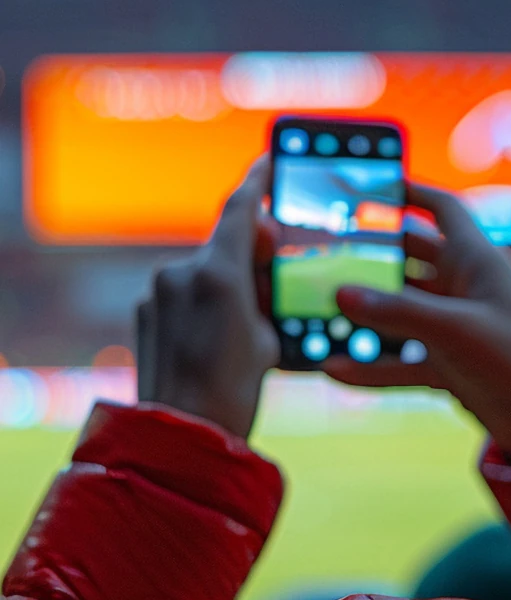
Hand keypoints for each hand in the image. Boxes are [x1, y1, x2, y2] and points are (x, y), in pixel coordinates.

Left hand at [136, 160, 279, 438]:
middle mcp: (181, 274)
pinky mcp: (146, 312)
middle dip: (251, 251)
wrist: (181, 436)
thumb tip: (256, 275)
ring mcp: (158, 292)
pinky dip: (206, 300)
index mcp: (217, 274)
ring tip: (249, 320)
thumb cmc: (234, 392)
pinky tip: (220, 334)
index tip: (269, 163)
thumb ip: (263, 294)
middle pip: (224, 242)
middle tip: (276, 273)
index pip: (240, 209)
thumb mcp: (270, 337)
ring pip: (205, 269)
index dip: (258, 182)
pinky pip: (185, 292)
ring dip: (228, 281)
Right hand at [324, 184, 510, 460]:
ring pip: (399, 312)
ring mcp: (453, 326)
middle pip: (408, 260)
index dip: (411, 192)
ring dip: (365, 315)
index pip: (442, 210)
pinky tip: (335, 369)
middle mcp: (463, 287)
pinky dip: (371, 366)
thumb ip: (398, 312)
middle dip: (370, 257)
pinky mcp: (448, 363)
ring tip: (319, 313)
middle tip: (325, 253)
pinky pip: (401, 360)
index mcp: (475, 260)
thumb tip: (341, 293)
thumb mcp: (456, 330)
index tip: (373, 185)